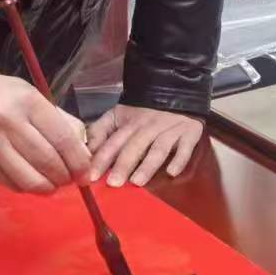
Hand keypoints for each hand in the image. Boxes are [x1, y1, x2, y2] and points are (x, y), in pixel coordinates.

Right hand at [0, 75, 90, 193]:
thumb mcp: (35, 96)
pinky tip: (33, 180)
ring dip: (48, 187)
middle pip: (48, 162)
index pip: (62, 139)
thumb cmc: (4, 96)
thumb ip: (61, 121)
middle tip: (70, 179)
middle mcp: (10, 124)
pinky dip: (28, 187)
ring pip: (30, 180)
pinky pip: (12, 184)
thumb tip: (83, 152)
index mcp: (29, 103)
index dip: (79, 161)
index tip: (86, 173)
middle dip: (65, 177)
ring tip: (53, 183)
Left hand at [86, 104, 202, 186]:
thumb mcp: (118, 115)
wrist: (176, 91)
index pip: (113, 142)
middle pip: (135, 146)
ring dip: (148, 165)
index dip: (102, 158)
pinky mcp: (189, 133)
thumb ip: (100, 131)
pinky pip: (185, 148)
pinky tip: (172, 172)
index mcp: (129, 123)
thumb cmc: (142, 111)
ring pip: (158, 148)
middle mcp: (148, 127)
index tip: (93, 176)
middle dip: (123, 164)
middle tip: (114, 183)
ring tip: (137, 182)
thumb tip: (86, 151)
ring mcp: (170, 130)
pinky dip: (179, 159)